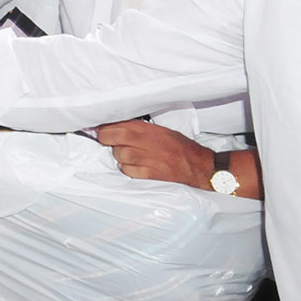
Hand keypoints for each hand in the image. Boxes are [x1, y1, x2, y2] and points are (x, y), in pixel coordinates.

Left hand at [96, 120, 214, 189]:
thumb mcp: (162, 131)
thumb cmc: (180, 147)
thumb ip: (140, 128)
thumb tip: (116, 126)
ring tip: (127, 154)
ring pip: (120, 155)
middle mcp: (149, 143)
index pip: (120, 125)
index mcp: (151, 130)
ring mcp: (149, 160)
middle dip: (107, 139)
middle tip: (107, 139)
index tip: (100, 128)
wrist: (200, 166)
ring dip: (119, 155)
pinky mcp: (151, 175)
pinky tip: (134, 166)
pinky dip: (127, 168)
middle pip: (116, 139)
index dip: (106, 127)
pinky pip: (128, 171)